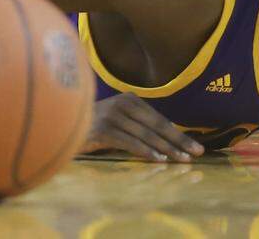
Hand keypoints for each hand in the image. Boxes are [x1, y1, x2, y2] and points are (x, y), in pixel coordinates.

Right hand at [81, 93, 203, 161]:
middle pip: (156, 126)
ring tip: (181, 160)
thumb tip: (171, 141)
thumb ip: (141, 126)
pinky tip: (158, 160)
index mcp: (130, 99)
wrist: (62, 126)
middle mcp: (121, 104)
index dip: (179, 134)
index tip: (196, 148)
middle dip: (178, 142)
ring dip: (166, 149)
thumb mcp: (121, 121)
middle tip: (196, 155)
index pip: (160, 119)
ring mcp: (111, 115)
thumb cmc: (96, 127)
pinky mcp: (102, 129)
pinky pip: (129, 142)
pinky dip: (145, 151)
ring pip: (145, 135)